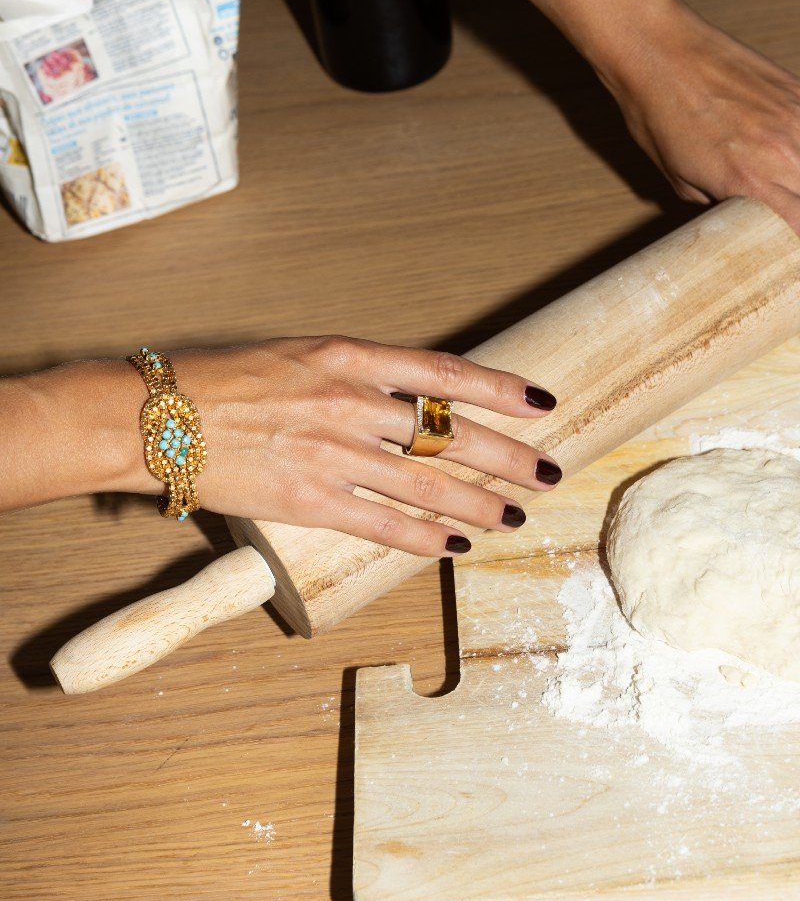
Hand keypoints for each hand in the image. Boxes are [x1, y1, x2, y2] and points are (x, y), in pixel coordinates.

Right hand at [166, 336, 560, 556]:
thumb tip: (411, 398)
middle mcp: (348, 402)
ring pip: (427, 483)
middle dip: (509, 456)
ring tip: (512, 517)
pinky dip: (425, 539)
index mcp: (347, 357)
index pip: (445, 372)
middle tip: (547, 472)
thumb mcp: (298, 354)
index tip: (540, 402)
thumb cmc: (223, 380)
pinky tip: (454, 546)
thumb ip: (356, 374)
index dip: (500, 389)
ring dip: (479, 504)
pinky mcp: (309, 501)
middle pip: (451, 433)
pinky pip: (383, 525)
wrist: (157, 417)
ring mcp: (331, 454)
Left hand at [604, 0, 799, 233]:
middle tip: (780, 208)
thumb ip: (719, 201)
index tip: (785, 243)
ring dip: (796, 176)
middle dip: (795, 208)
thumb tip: (738, 209)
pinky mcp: (798, 91)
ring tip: (780, 180)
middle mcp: (783, 152)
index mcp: (749, 182)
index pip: (799, 227)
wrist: (658, 52)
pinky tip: (786, 148)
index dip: (795, 240)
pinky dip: (798, 144)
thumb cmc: (657, 116)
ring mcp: (796, 118)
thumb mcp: (679, 180)